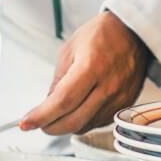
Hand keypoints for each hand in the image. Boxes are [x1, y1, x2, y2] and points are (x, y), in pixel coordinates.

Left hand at [21, 11, 148, 134]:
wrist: (134, 33)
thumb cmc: (102, 35)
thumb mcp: (70, 50)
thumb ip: (58, 80)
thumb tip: (47, 105)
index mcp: (91, 67)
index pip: (62, 101)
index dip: (42, 116)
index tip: (27, 123)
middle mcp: (108, 86)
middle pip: (74, 120)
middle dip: (51, 127)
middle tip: (40, 123)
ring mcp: (119, 98)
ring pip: (86, 126)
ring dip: (67, 125)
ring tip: (59, 114)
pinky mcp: (126, 104)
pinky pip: (100, 123)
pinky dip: (84, 121)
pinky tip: (79, 111)